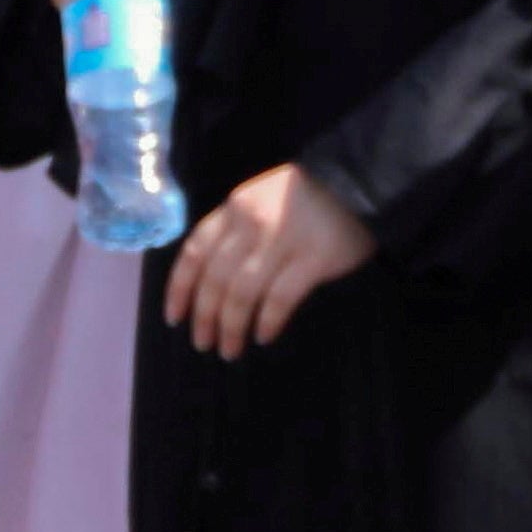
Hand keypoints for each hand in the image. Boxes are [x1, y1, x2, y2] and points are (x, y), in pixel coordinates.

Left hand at [160, 167, 373, 358]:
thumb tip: (208, 280)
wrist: (358, 182)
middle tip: (203, 343)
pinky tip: (263, 336)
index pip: (195, 251)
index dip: (180, 288)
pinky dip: (268, 320)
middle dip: (205, 316)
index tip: (174, 317)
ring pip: (242, 292)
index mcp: (234, 209)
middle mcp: (252, 223)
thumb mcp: (258, 201)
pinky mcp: (314, 257)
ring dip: (231, 326)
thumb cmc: (304, 198)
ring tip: (229, 350)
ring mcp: (283, 239)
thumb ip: (234, 231)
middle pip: (216, 278)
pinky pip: (281, 297)